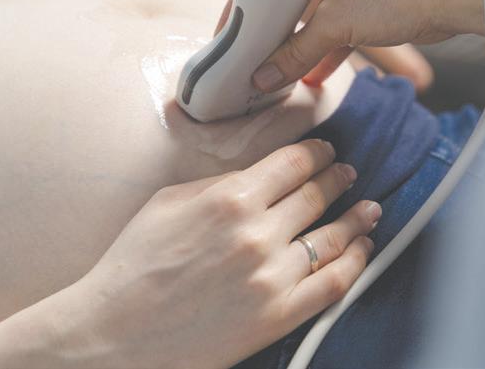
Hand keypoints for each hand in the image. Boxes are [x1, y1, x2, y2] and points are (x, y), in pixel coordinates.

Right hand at [0, 139, 378, 368]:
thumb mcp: (168, 202)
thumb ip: (218, 184)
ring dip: (357, 218)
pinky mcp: (278, 315)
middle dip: (337, 179)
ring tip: (369, 209)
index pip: (292, 163)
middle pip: (316, 194)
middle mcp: (257, 232)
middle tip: (347, 173)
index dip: (316, 152)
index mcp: (230, 197)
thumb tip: (258, 175)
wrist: (115, 332)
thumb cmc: (134, 264)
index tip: (325, 151)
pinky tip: (363, 250)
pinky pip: (333, 284)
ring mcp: (272, 276)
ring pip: (332, 237)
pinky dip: (355, 262)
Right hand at [250, 0, 484, 92]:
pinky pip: (334, 21)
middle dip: (274, 30)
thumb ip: (296, 52)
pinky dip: (324, 46)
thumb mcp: (337, 25)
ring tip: (278, 71)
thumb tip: (264, 76)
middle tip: (252, 56)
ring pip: (311, 11)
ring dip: (299, 43)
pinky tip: (312, 75)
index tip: (230, 34)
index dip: (247, 6)